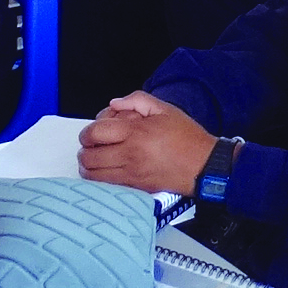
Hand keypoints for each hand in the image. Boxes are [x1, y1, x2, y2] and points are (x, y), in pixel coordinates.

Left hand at [79, 93, 214, 193]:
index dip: (87, 132)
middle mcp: (131, 155)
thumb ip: (137, 100)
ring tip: (96, 160)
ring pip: (93, 175)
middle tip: (91, 147)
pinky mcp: (136, 187)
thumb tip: (114, 104)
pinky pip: (106, 186)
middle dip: (84, 150)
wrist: (203, 165)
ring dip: (88, 167)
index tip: (91, 133)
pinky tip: (107, 171)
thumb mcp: (165, 109)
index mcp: (136, 133)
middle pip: (89, 157)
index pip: (95, 133)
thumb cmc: (187, 138)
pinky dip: (100, 179)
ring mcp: (132, 174)